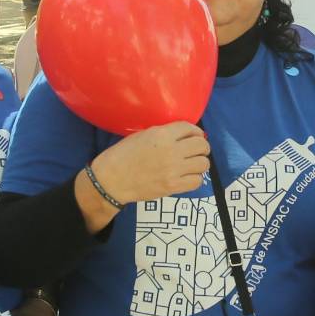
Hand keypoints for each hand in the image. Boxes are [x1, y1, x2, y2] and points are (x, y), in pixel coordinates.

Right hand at [91, 123, 209, 204]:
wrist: (111, 180)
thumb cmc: (122, 155)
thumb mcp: (141, 135)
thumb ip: (163, 133)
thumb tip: (182, 135)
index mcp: (162, 135)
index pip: (190, 128)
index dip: (195, 131)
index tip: (194, 136)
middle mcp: (172, 151)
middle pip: (202, 146)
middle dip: (201, 147)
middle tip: (195, 151)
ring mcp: (174, 170)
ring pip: (203, 164)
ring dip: (200, 163)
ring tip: (191, 164)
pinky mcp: (173, 187)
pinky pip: (197, 181)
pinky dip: (195, 178)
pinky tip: (187, 177)